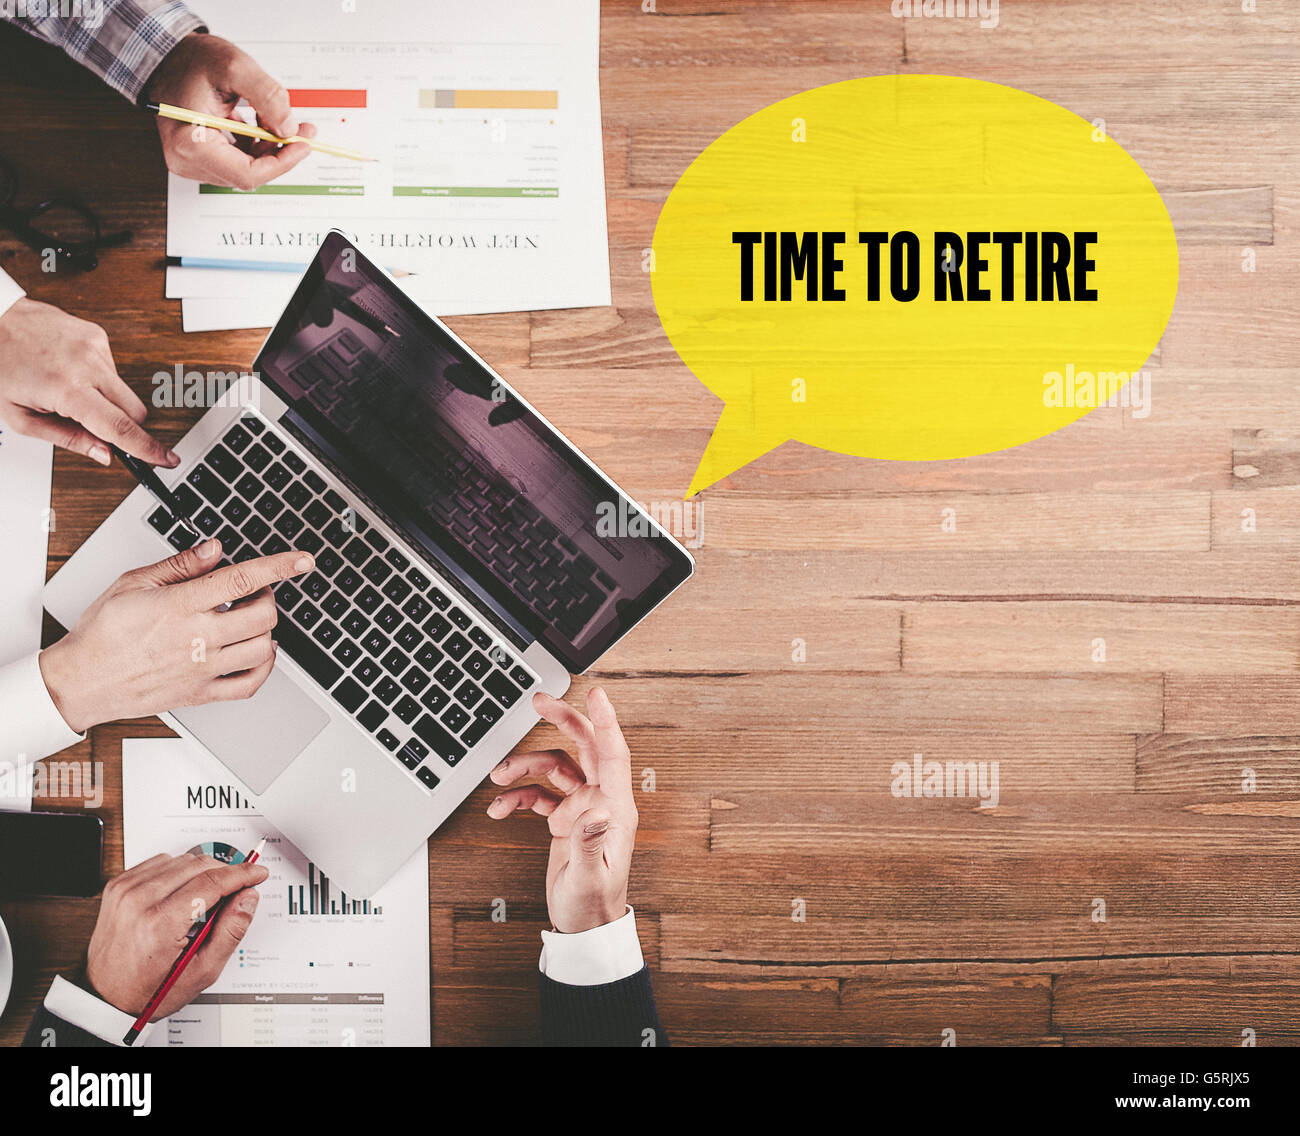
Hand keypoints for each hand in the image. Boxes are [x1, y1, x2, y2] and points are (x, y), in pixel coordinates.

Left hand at [0, 298, 175, 466]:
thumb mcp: (21, 417)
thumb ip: (67, 438)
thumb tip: (103, 453)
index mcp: (66, 389)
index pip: (119, 426)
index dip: (147, 448)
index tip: (166, 459)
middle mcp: (87, 364)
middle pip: (134, 411)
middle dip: (122, 424)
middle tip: (92, 424)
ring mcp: (95, 346)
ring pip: (123, 391)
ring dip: (105, 399)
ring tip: (68, 388)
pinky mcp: (98, 336)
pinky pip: (112, 370)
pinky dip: (98, 378)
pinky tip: (71, 370)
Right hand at [39, 539, 313, 732]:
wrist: (80, 681)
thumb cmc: (102, 633)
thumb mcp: (133, 583)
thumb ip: (180, 565)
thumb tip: (214, 548)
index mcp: (181, 606)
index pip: (242, 580)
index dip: (279, 567)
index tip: (302, 560)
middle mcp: (197, 639)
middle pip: (263, 615)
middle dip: (267, 597)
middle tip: (253, 591)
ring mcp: (202, 669)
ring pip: (263, 649)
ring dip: (266, 630)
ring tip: (248, 620)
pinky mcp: (201, 694)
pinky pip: (250, 685)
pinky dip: (264, 668)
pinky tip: (255, 652)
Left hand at [86, 852, 268, 1018]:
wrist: (106, 995)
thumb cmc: (149, 989)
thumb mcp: (202, 971)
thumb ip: (231, 931)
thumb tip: (248, 897)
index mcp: (159, 924)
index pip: (212, 881)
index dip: (242, 874)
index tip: (257, 873)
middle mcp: (138, 901)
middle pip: (198, 864)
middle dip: (224, 873)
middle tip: (234, 893)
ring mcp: (124, 890)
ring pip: (181, 859)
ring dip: (200, 873)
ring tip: (200, 902)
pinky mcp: (117, 885)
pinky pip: (160, 862)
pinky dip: (177, 872)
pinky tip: (179, 894)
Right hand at [143, 32, 316, 190]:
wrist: (168, 56)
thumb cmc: (191, 60)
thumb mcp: (235, 67)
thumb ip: (268, 97)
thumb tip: (289, 129)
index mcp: (191, 143)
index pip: (248, 174)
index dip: (282, 162)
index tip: (302, 144)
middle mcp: (186, 159)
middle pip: (249, 174)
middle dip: (278, 153)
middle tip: (300, 131)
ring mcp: (190, 161)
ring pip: (246, 169)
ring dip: (267, 148)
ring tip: (276, 120)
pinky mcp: (198, 157)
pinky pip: (236, 161)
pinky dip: (254, 145)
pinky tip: (258, 124)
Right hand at [487, 687, 637, 932]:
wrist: (583, 927)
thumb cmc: (593, 904)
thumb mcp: (589, 876)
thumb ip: (589, 842)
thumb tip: (596, 811)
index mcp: (614, 808)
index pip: (613, 754)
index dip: (605, 721)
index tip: (596, 693)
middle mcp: (600, 801)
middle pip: (584, 747)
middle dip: (562, 721)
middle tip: (539, 701)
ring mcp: (582, 808)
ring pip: (554, 768)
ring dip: (525, 768)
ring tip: (499, 777)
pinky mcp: (564, 819)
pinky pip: (539, 795)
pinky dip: (518, 797)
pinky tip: (500, 809)